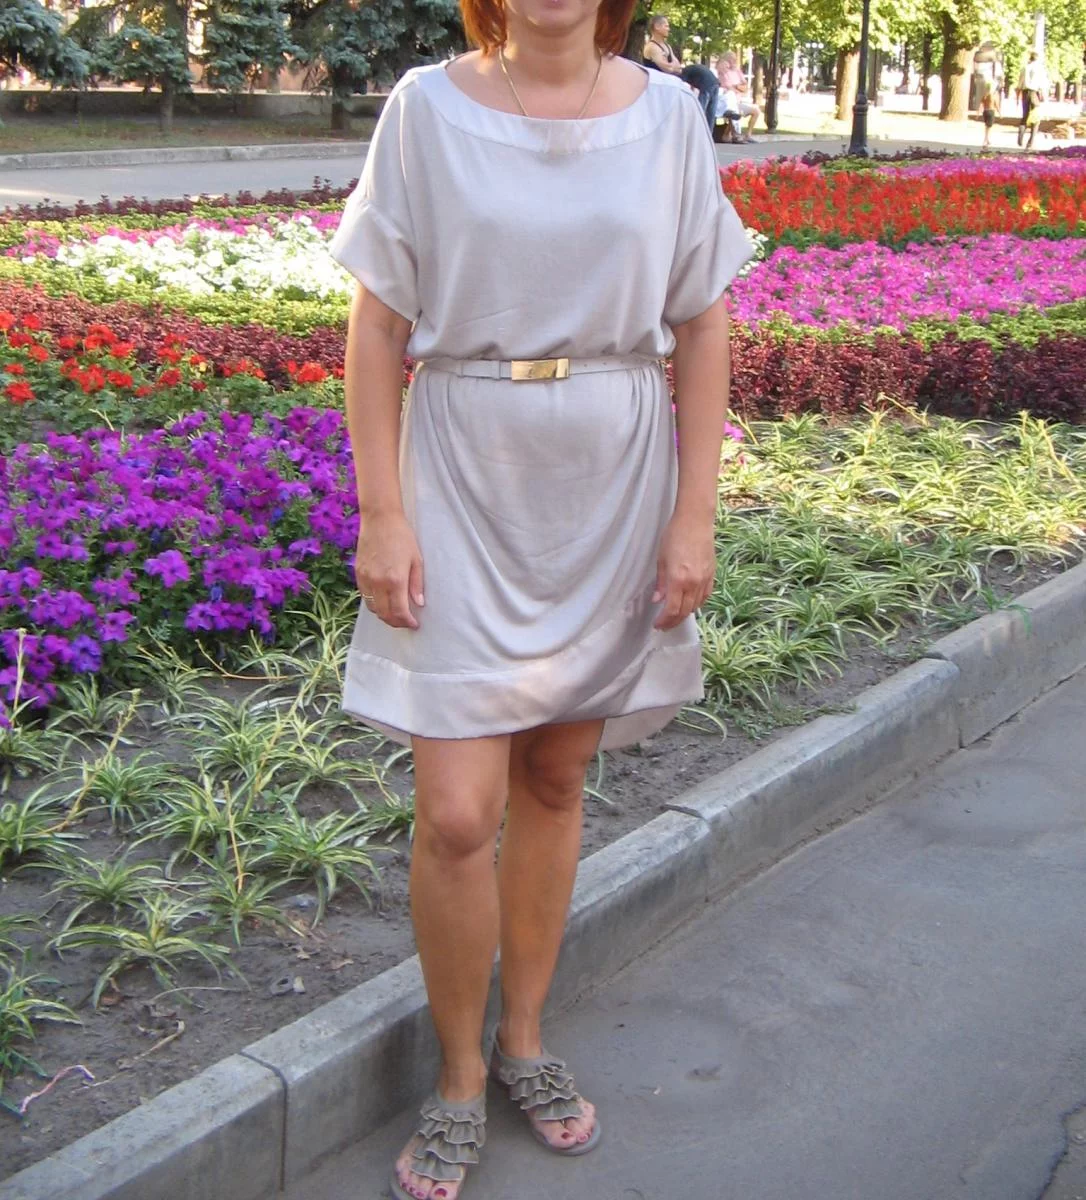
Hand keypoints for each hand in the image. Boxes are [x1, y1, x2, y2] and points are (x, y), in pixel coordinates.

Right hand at [355, 512, 423, 629]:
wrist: (380, 519)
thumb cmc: (401, 536)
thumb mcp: (416, 559)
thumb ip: (416, 584)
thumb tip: (419, 603)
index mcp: (395, 580)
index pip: (399, 611)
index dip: (407, 622)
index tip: (414, 624)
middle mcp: (377, 583)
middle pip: (384, 614)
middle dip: (396, 622)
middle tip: (405, 622)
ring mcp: (366, 579)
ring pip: (373, 608)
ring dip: (384, 615)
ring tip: (395, 613)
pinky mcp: (358, 573)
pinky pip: (365, 596)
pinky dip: (374, 603)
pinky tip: (383, 600)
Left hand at [652, 511, 715, 630]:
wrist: (695, 521)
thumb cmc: (674, 536)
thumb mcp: (661, 559)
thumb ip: (660, 583)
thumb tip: (657, 600)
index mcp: (678, 579)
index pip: (672, 609)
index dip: (664, 621)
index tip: (657, 625)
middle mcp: (693, 583)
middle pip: (684, 611)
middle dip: (673, 621)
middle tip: (664, 626)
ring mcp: (705, 579)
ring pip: (696, 606)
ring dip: (685, 614)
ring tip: (675, 616)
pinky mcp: (712, 574)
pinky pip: (705, 596)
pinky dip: (697, 603)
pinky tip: (690, 604)